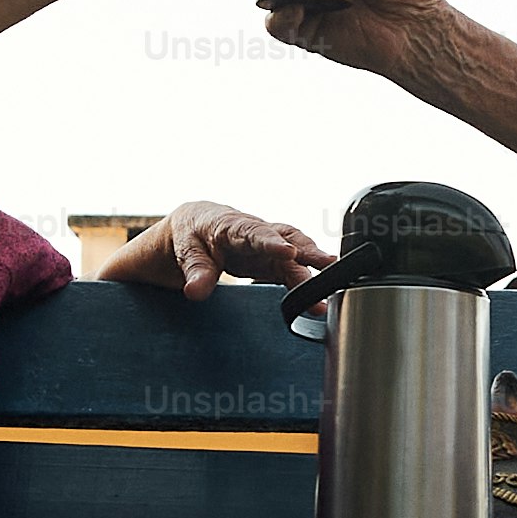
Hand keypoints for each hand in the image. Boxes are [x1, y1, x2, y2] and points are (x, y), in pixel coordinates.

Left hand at [97, 201, 336, 297]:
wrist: (192, 229)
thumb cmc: (188, 236)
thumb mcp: (184, 252)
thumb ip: (194, 272)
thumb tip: (196, 292)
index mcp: (229, 224)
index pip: (253, 232)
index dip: (271, 242)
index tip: (288, 252)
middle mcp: (253, 231)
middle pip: (283, 237)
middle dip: (306, 250)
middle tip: (328, 265)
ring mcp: (265, 245)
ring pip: (293, 252)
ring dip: (312, 266)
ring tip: (331, 283)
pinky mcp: (271, 259)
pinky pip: (291, 266)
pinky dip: (306, 278)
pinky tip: (320, 293)